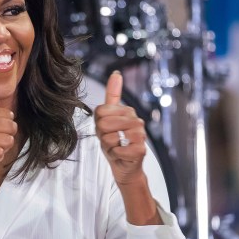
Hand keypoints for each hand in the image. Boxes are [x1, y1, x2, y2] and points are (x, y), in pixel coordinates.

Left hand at [95, 71, 146, 185]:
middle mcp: (136, 120)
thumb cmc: (116, 142)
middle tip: (111, 140)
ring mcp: (140, 135)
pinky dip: (115, 155)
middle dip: (103, 135)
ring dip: (109, 146)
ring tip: (117, 147)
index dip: (99, 124)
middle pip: (104, 124)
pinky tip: (121, 155)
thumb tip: (116, 74)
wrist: (124, 165)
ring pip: (110, 137)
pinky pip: (117, 150)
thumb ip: (112, 96)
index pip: (101, 112)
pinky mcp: (140, 150)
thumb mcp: (109, 118)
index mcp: (128, 111)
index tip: (106, 129)